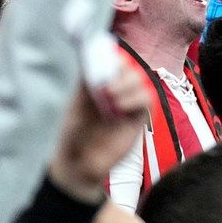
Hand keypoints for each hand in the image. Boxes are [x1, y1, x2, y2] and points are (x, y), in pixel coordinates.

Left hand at [50, 69, 151, 200]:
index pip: (115, 62)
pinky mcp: (138, 119)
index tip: (108, 62)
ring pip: (142, 82)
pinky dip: (137, 99)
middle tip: (106, 87)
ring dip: (128, 85)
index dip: (114, 59)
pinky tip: (121, 107)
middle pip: (130, 69)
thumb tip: (89, 60)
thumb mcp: (75, 106)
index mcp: (101, 84)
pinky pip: (147, 101)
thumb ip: (85, 84)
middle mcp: (117, 91)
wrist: (80, 164)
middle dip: (122, 73)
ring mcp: (129, 104)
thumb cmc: (74, 135)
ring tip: (111, 99)